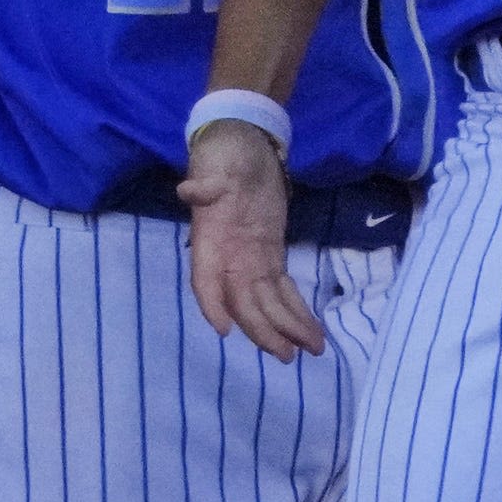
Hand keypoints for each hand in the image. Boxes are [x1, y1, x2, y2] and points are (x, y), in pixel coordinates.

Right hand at [182, 118, 321, 358]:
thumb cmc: (226, 156)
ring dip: (286, 328)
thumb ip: (206, 182)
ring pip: (266, 304)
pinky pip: (283, 293)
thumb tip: (189, 190)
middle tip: (285, 354)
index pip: (205, 280)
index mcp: (210, 241)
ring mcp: (250, 262)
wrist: (243, 147)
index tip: (224, 330)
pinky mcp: (271, 259)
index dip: (212, 305)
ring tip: (311, 350)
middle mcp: (227, 260)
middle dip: (263, 330)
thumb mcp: (216, 164)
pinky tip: (311, 333)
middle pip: (242, 303)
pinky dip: (296, 312)